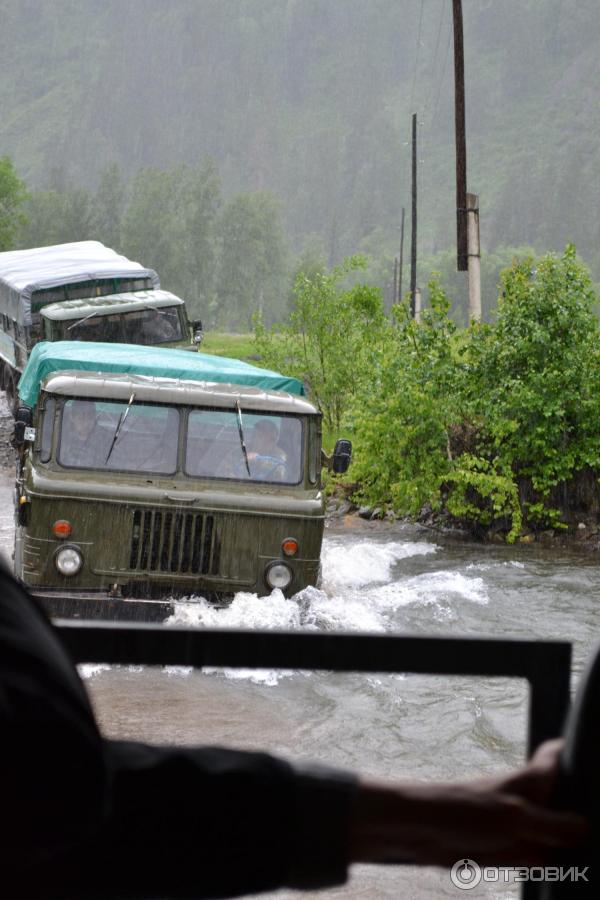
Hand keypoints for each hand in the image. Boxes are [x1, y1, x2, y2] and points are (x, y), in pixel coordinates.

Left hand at [348, 740, 587, 866]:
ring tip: (596, 857)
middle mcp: (530, 800)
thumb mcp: (515, 818)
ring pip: (558, 834)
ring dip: (573, 844)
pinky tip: (575, 876)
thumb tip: (586, 828)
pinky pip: (543, 859)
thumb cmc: (464, 811)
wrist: (422, 833)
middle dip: (584, 814)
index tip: (598, 761)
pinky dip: (557, 867)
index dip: (576, 753)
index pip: (558, 755)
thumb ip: (553, 825)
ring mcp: (522, 826)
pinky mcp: (512, 851)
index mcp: (532, 780)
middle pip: (566, 800)